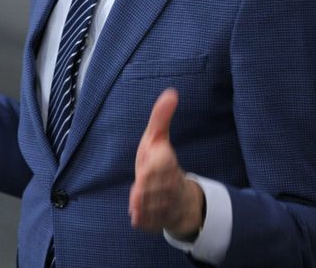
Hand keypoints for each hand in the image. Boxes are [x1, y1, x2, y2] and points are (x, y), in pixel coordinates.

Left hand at [129, 88, 204, 238]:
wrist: (179, 198)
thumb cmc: (162, 163)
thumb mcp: (157, 138)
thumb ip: (161, 117)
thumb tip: (171, 92)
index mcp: (169, 164)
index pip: (162, 165)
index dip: (152, 166)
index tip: (146, 166)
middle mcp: (170, 186)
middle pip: (152, 188)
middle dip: (143, 189)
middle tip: (137, 190)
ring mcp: (166, 205)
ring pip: (150, 206)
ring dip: (141, 205)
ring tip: (136, 202)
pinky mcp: (159, 221)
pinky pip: (147, 222)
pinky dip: (141, 219)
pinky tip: (136, 216)